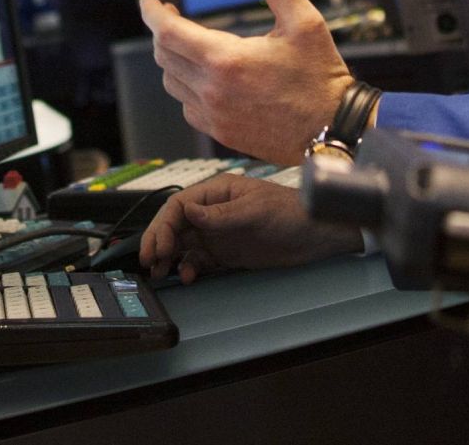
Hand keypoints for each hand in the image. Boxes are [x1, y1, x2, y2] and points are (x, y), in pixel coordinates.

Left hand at [139, 0, 350, 162]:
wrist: (334, 130)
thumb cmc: (320, 77)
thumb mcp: (304, 22)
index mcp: (226, 61)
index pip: (167, 32)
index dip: (152, 12)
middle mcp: (212, 91)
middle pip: (165, 55)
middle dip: (163, 30)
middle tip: (171, 14)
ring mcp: (214, 116)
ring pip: (172, 82)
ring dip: (173, 59)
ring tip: (188, 42)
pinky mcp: (221, 132)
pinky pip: (187, 106)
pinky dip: (186, 87)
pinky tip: (204, 77)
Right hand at [140, 175, 359, 283]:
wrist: (319, 234)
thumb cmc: (291, 212)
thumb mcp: (255, 211)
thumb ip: (220, 215)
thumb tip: (187, 212)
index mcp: (217, 192)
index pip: (179, 206)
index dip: (162, 225)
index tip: (157, 246)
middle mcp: (213, 212)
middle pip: (176, 225)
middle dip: (159, 242)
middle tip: (149, 262)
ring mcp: (219, 234)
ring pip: (183, 245)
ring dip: (169, 257)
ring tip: (161, 273)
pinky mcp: (227, 254)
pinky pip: (200, 261)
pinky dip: (189, 268)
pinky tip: (189, 276)